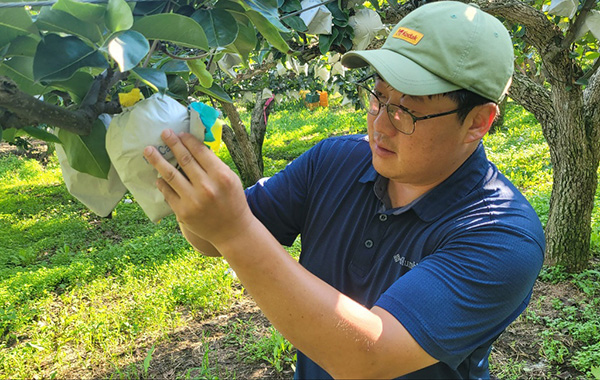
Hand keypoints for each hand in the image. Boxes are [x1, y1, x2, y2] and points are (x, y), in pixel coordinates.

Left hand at [143, 129, 253, 246]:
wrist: (232, 230)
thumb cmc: (232, 201)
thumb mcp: (231, 179)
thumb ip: (214, 165)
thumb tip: (194, 147)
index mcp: (221, 176)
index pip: (200, 152)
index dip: (188, 140)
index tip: (179, 133)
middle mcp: (206, 187)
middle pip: (184, 159)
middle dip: (172, 144)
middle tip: (164, 133)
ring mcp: (193, 200)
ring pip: (170, 175)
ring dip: (157, 160)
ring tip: (148, 150)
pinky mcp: (183, 212)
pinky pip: (167, 192)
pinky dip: (161, 183)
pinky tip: (158, 177)